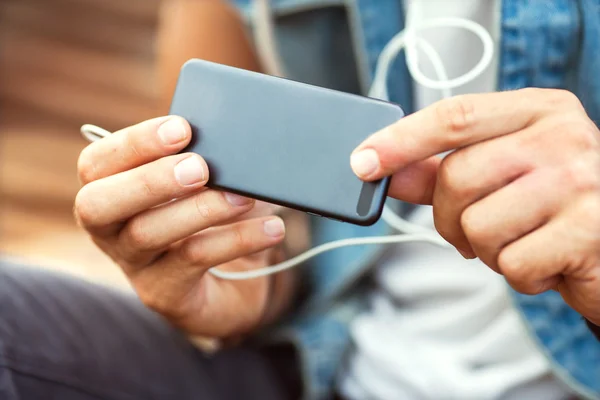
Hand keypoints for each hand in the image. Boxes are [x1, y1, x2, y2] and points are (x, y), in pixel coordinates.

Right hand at [75, 116, 296, 337]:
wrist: (233, 280)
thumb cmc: (211, 218)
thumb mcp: (202, 185)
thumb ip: (203, 161)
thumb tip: (236, 141)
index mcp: (110, 190)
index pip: (97, 164)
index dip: (134, 143)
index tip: (181, 128)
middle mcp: (110, 230)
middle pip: (98, 205)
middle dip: (149, 180)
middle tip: (199, 168)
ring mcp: (134, 265)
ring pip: (148, 234)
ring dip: (200, 210)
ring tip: (244, 197)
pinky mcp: (165, 293)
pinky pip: (195, 261)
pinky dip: (237, 239)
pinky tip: (271, 228)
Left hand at [351, 88, 599, 324]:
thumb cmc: (551, 205)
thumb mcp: (500, 174)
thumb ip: (440, 170)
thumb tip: (383, 171)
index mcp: (537, 111)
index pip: (454, 117)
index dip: (401, 141)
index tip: (362, 163)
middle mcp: (562, 136)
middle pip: (457, 178)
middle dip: (450, 218)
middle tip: (475, 229)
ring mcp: (580, 182)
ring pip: (478, 226)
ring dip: (487, 249)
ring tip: (521, 241)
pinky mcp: (588, 231)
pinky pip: (512, 263)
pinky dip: (519, 274)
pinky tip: (545, 260)